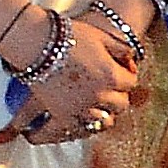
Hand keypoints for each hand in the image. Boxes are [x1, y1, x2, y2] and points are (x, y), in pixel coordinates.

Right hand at [11, 5, 138, 141]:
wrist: (36, 43)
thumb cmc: (67, 36)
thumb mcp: (101, 36)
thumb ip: (121, 49)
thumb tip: (131, 60)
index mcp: (112, 76)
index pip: (131, 82)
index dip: (128, 75)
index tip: (122, 72)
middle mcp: (99, 96)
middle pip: (120, 105)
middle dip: (118, 95)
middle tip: (110, 89)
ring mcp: (80, 109)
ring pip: (103, 122)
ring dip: (102, 115)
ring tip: (95, 108)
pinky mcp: (61, 116)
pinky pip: (75, 131)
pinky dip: (77, 129)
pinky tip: (75, 123)